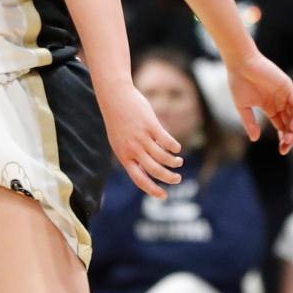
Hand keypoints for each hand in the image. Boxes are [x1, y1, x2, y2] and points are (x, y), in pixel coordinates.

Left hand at [100, 83, 182, 197]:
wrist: (114, 97)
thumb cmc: (118, 121)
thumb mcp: (119, 141)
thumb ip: (131, 156)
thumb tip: (146, 172)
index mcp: (123, 155)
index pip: (139, 179)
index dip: (152, 189)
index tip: (164, 195)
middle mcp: (132, 148)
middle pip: (155, 170)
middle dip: (169, 178)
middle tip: (177, 178)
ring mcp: (141, 137)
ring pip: (163, 157)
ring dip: (174, 162)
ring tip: (178, 162)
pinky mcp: (150, 125)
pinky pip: (167, 141)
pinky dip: (174, 147)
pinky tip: (176, 148)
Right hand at [227, 51, 292, 153]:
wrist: (240, 64)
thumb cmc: (238, 82)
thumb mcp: (242, 106)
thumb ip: (249, 122)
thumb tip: (254, 139)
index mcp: (269, 106)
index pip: (281, 126)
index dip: (283, 138)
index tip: (282, 150)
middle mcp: (279, 102)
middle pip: (289, 123)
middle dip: (289, 136)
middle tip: (285, 147)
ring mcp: (284, 95)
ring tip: (289, 138)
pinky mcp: (288, 87)